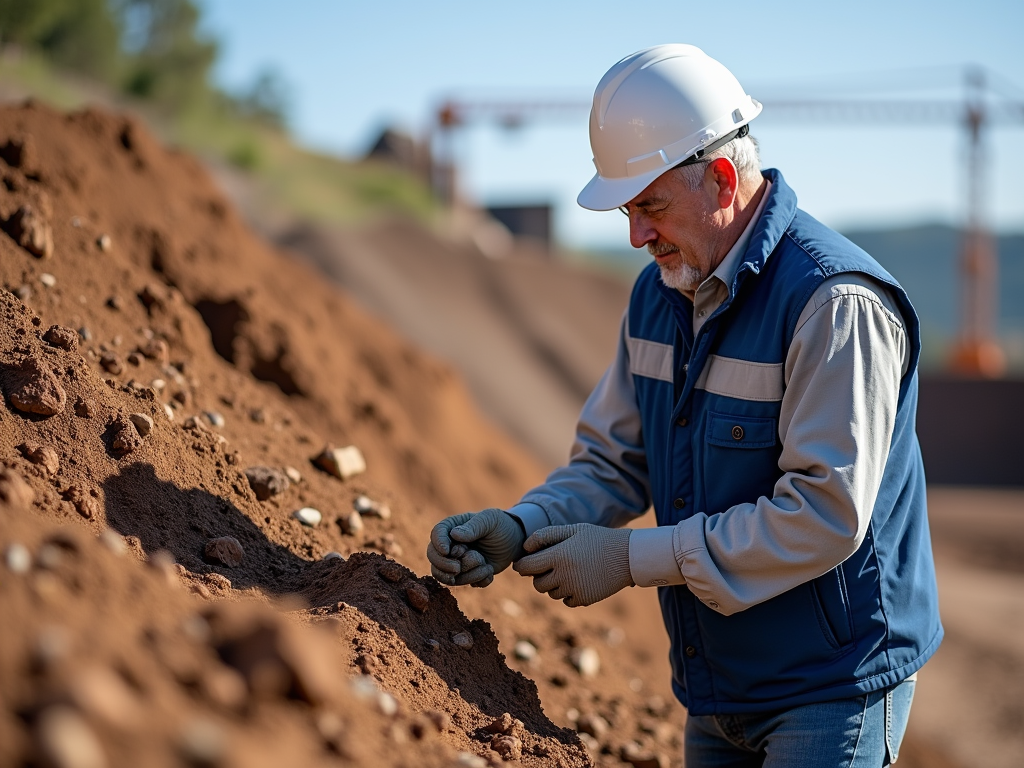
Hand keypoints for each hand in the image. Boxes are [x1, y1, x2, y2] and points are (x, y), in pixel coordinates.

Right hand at [426, 508, 525, 587]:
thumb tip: (454, 535)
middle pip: (434, 558)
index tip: (448, 551)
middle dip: (444, 566)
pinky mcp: (466, 574)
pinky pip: (464, 583)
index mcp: (452, 527)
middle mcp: (450, 545)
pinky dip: (477, 580)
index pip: (436, 534)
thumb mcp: (490, 520)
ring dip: (466, 574)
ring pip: (447, 575)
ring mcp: (457, 561)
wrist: (515, 541)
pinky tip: (489, 570)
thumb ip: (474, 527)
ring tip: (485, 564)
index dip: (438, 544)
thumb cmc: (500, 525)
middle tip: (457, 568)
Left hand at [513, 524, 632, 606]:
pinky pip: (566, 601)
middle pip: (537, 584)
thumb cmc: (597, 539)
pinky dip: (568, 593)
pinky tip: (578, 580)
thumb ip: (546, 536)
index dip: (521, 565)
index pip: (526, 566)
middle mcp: (564, 575)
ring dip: (554, 584)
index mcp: (558, 556)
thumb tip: (525, 548)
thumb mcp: (572, 530)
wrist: (627, 556)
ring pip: (551, 593)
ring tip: (569, 571)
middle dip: (538, 576)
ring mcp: (574, 589)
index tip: (520, 564)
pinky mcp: (584, 599)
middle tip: (548, 566)